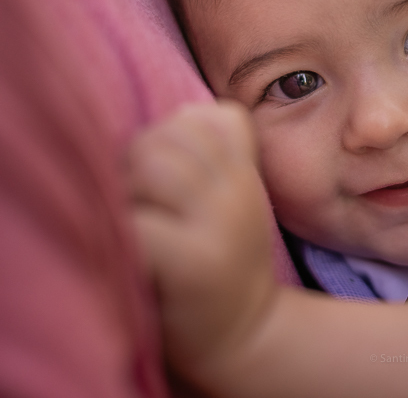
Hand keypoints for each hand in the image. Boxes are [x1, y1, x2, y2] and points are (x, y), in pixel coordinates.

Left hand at [128, 101, 277, 377]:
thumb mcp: (236, 197)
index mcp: (247, 175)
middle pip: (168, 137)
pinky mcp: (194, 262)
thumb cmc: (227, 260)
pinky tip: (132, 251)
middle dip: (135, 163)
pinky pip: (138, 222)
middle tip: (135, 203)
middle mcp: (238, 193)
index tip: (165, 175)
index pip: (208, 117)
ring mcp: (220, 225)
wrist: (248, 334)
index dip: (171, 134)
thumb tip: (182, 109)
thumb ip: (220, 151)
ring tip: (131, 222)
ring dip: (124, 192)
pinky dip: (123, 232)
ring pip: (152, 166)